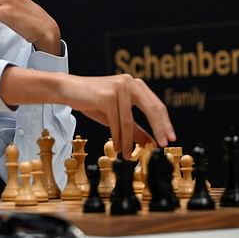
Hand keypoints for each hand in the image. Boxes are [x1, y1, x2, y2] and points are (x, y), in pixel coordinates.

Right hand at [58, 74, 175, 158]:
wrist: (68, 89)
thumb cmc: (93, 101)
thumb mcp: (117, 116)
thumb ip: (135, 127)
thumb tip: (150, 142)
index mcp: (136, 85)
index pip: (156, 105)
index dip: (165, 123)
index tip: (170, 138)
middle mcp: (130, 83)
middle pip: (152, 108)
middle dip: (159, 128)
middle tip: (163, 144)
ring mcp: (119, 88)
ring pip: (129, 121)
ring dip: (129, 141)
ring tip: (129, 155)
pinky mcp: (107, 96)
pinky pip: (116, 123)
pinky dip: (118, 138)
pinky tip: (118, 148)